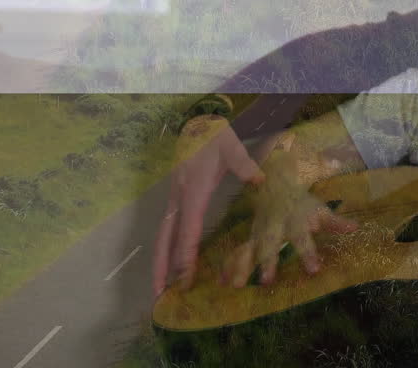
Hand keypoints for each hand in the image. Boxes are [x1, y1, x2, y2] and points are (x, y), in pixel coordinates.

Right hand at [152, 115, 264, 296]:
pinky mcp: (177, 199)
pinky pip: (168, 230)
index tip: (185, 277)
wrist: (196, 122)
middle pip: (165, 240)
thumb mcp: (231, 146)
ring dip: (160, 263)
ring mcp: (175, 200)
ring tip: (159, 289)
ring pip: (163, 237)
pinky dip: (166, 250)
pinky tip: (170, 264)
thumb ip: (244, 164)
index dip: (185, 254)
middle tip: (158, 296)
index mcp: (193, 191)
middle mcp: (179, 199)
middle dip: (162, 268)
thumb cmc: (214, 136)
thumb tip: (259, 180)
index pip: (188, 229)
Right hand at [220, 147, 357, 286]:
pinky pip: (237, 252)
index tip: (314, 270)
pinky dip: (228, 266)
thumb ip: (336, 222)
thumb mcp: (320, 210)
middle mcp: (275, 228)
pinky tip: (221, 282)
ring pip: (249, 249)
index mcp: (295, 221)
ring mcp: (259, 233)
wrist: (277, 187)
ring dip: (241, 266)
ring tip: (236, 286)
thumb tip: (355, 228)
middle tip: (266, 281)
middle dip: (267, 262)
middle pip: (270, 245)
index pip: (303, 238)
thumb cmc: (303, 204)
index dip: (308, 253)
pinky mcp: (250, 238)